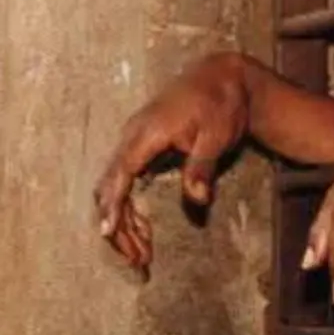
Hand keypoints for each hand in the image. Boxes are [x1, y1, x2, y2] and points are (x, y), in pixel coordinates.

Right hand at [93, 53, 248, 270]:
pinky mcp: (141, 144)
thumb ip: (202, 166)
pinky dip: (128, 205)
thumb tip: (198, 198)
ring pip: (115, 186)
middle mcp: (132, 136)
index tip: (108, 232)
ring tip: (140, 252)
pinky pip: (124, 179)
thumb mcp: (217, 135)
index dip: (114, 205)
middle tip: (138, 258)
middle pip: (111, 186)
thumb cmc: (222, 104)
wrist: (223, 76)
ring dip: (122, 219)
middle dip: (119, 225)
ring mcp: (134, 139)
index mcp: (147, 133)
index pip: (121, 174)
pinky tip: (141, 228)